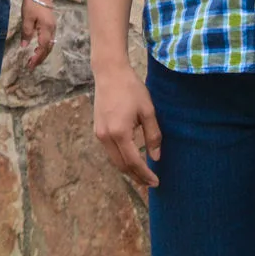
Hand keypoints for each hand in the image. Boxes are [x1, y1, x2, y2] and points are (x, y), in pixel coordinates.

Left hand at [21, 0, 55, 68]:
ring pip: (50, 44)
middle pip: (48, 48)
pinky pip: (49, 38)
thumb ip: (26, 33)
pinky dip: (44, 46)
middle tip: (31, 65)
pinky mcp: (51, 23)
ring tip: (34, 59)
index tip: (30, 65)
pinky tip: (38, 47)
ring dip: (43, 52)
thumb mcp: (26, 19)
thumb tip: (25, 47)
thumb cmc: (32, 3)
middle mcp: (52, 29)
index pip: (42, 48)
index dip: (36, 58)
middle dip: (40, 58)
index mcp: (46, 29)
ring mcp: (53, 26)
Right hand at [93, 68, 161, 187]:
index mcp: (120, 133)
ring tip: (143, 174)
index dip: (145, 174)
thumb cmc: (131, 89)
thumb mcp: (148, 111)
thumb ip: (153, 135)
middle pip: (122, 166)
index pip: (134, 162)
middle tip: (151, 183)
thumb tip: (156, 158)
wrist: (110, 73)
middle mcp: (106, 137)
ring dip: (128, 169)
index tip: (156, 182)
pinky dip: (121, 158)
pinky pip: (110, 151)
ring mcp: (99, 134)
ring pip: (114, 160)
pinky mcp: (97, 130)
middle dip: (136, 176)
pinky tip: (131, 158)